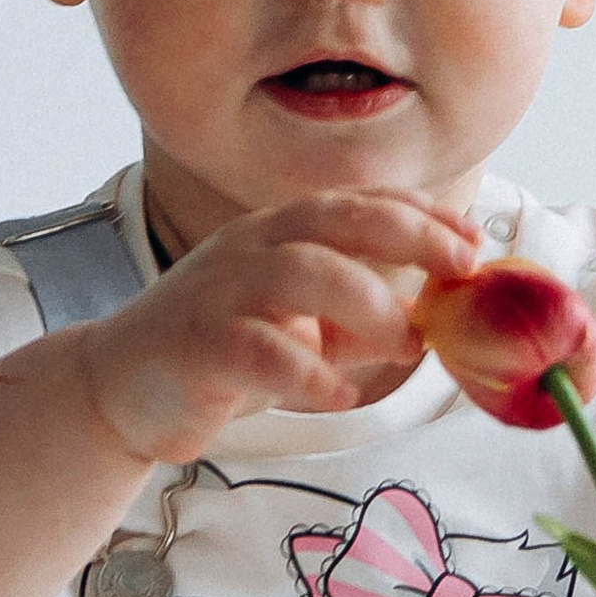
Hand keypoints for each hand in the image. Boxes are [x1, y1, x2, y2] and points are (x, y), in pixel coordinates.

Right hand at [74, 193, 482, 463]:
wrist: (121, 387)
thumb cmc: (223, 350)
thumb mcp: (302, 324)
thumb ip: (359, 315)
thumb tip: (434, 321)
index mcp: (279, 233)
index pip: (358, 204)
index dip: (420, 215)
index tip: (474, 240)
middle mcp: (251, 249)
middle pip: (337, 221)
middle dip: (409, 237)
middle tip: (461, 270)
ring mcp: (221, 292)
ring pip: (301, 272)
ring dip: (367, 305)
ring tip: (404, 346)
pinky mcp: (198, 346)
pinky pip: (260, 350)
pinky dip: (309, 371)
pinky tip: (339, 392)